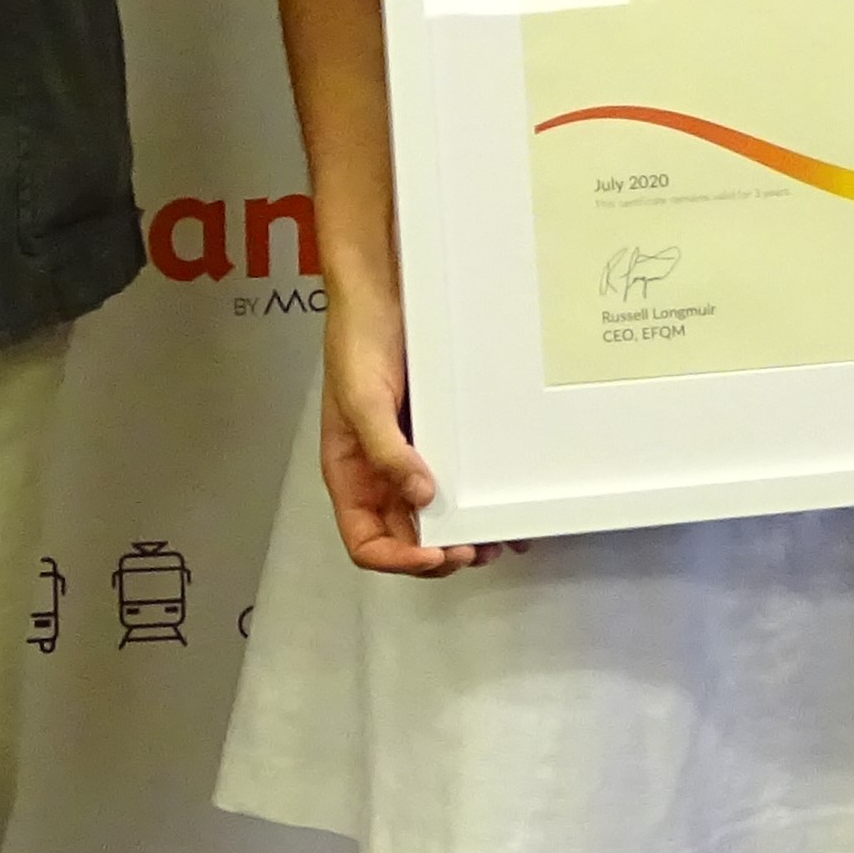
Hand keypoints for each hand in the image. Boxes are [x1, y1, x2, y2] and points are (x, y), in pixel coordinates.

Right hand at [317, 291, 486, 577]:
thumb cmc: (357, 342)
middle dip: (440, 554)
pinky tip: (502, 502)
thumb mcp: (362, 400)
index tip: (435, 556)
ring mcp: (411, 457)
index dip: (399, 559)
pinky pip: (458, 477)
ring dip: (464, 534)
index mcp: (351, 475)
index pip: (367, 541)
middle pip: (407, 538)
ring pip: (436, 515)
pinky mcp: (438, 437)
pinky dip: (477, 497)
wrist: (382, 292)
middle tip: (476, 550)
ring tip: (497, 539)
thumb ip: (385, 451)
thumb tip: (419, 497)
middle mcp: (380, 474)